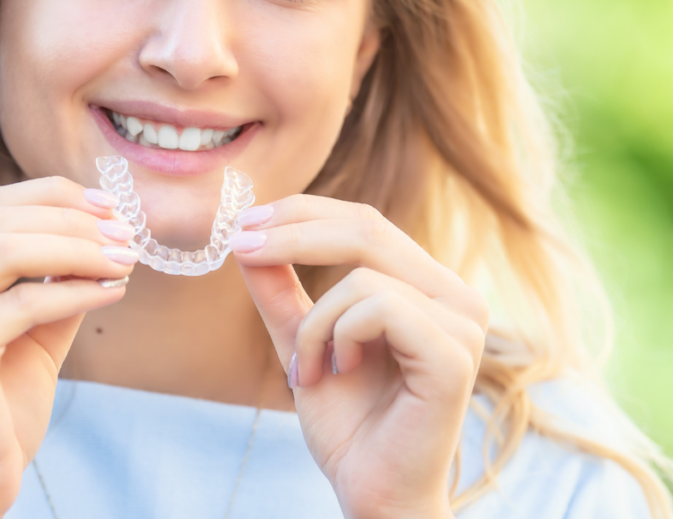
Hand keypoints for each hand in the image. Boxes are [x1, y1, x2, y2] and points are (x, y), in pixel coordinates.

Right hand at [0, 177, 135, 518]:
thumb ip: (51, 278)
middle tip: (126, 232)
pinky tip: (113, 291)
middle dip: (73, 220)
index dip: (52, 197)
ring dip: (79, 248)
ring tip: (125, 258)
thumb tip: (103, 230)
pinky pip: (24, 302)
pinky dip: (77, 290)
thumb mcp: (26, 329)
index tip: (107, 206)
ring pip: (7, 249)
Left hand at [233, 196, 487, 518]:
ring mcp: (462, 324)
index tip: (245, 222)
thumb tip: (246, 235)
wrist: (371, 492)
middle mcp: (455, 296)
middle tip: (242, 246)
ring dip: (314, 322)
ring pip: (362, 275)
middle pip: (366, 227)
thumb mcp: (301, 339)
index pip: (364, 222)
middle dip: (292, 232)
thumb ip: (279, 289)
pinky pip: (379, 307)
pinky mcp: (455, 354)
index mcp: (427, 286)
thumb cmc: (347, 422)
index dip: (302, 212)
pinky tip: (338, 372)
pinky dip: (338, 336)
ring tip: (308, 369)